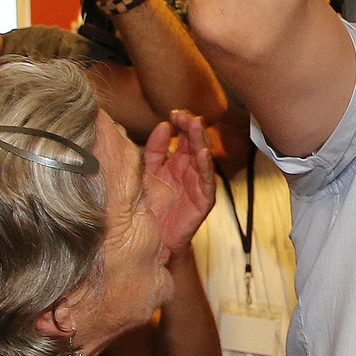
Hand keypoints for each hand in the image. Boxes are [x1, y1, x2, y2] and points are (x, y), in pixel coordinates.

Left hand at [144, 110, 216, 251]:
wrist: (152, 241)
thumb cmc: (151, 207)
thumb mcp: (147, 173)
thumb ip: (154, 151)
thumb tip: (162, 126)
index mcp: (176, 162)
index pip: (182, 137)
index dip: (180, 124)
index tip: (173, 113)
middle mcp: (189, 170)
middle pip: (194, 144)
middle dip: (192, 128)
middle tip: (185, 115)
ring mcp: (198, 184)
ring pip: (203, 158)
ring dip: (200, 141)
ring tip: (196, 125)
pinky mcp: (203, 200)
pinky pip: (207, 181)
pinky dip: (206, 166)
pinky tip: (203, 153)